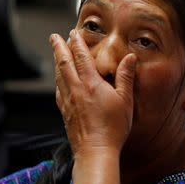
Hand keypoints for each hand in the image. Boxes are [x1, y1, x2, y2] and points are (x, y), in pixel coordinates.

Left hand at [50, 29, 136, 158]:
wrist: (95, 151)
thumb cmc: (113, 127)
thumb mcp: (126, 100)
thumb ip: (126, 76)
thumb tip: (130, 57)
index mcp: (91, 84)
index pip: (81, 57)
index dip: (76, 43)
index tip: (73, 32)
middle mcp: (76, 90)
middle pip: (64, 63)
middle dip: (58, 47)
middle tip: (54, 36)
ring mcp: (68, 101)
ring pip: (59, 76)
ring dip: (56, 62)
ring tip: (56, 53)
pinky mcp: (65, 112)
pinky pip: (58, 90)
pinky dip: (57, 80)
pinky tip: (59, 81)